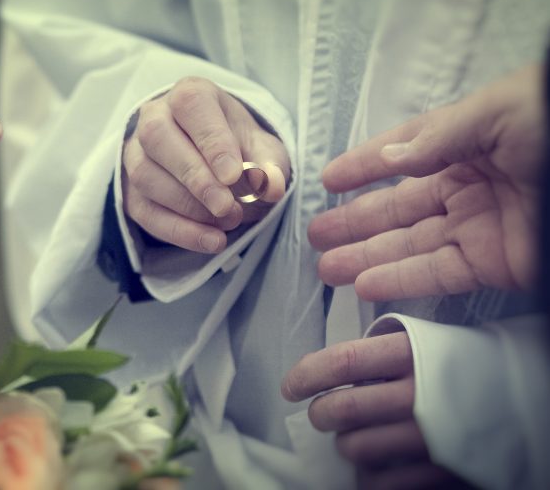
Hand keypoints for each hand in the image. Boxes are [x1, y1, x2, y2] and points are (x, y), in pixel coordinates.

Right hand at [122, 77, 289, 252]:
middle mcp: (155, 117)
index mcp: (191, 95)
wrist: (216, 164)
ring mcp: (136, 153)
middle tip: (227, 207)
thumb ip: (270, 164)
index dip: (211, 141)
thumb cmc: (238, 148)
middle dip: (195, 177)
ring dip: (188, 206)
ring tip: (227, 222)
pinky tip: (209, 240)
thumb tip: (271, 186)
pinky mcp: (130, 188)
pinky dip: (177, 230)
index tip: (233, 175)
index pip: (191, 106)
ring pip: (145, 175)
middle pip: (158, 137)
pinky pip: (142, 210)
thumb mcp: (263, 149)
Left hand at [282, 333, 466, 488]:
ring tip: (356, 438)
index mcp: (414, 353)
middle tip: (321, 413)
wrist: (527, 394)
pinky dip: (370, 480)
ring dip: (347, 446)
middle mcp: (421, 394)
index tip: (290, 386)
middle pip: (342, 409)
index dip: (306, 376)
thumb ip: (378, 351)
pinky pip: (384, 485)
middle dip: (320, 414)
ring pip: (357, 448)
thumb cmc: (462, 364)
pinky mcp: (445, 471)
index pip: (342, 362)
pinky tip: (375, 469)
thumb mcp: (425, 342)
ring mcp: (433, 436)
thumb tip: (323, 369)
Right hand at [309, 66, 544, 299]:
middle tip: (315, 234)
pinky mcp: (496, 263)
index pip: (402, 154)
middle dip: (354, 221)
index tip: (327, 179)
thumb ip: (437, 138)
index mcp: (466, 141)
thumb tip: (387, 161)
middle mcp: (466, 184)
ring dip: (366, 256)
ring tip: (325, 267)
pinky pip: (439, 273)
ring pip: (409, 245)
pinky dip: (400, 280)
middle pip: (398, 207)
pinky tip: (365, 283)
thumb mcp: (497, 112)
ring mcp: (479, 226)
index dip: (363, 166)